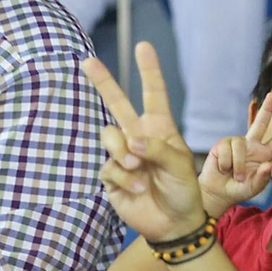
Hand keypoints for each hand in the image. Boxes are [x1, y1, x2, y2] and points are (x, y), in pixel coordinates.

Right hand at [81, 42, 205, 241]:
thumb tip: (130, 140)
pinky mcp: (112, 176)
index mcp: (160, 128)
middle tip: (88, 61)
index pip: (153, 94)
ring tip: (136, 165)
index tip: (143, 47)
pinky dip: (123, 177)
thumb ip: (157, 147)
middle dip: (103, 81)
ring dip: (122, 150)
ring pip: (109, 135)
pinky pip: (109, 166)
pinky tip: (137, 189)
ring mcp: (123, 155)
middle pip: (117, 103)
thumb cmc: (184, 191)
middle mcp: (139, 136)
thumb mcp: (180, 165)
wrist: (173, 224)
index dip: (149, 70)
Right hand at [198, 92, 271, 214]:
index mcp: (263, 155)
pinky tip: (223, 169)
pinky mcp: (222, 145)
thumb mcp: (254, 187)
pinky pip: (227, 150)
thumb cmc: (238, 189)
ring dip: (238, 165)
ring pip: (240, 145)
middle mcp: (251, 146)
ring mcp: (236, 144)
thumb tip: (268, 164)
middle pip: (260, 123)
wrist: (217, 192)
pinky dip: (226, 163)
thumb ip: (262, 178)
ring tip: (236, 176)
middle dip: (267, 108)